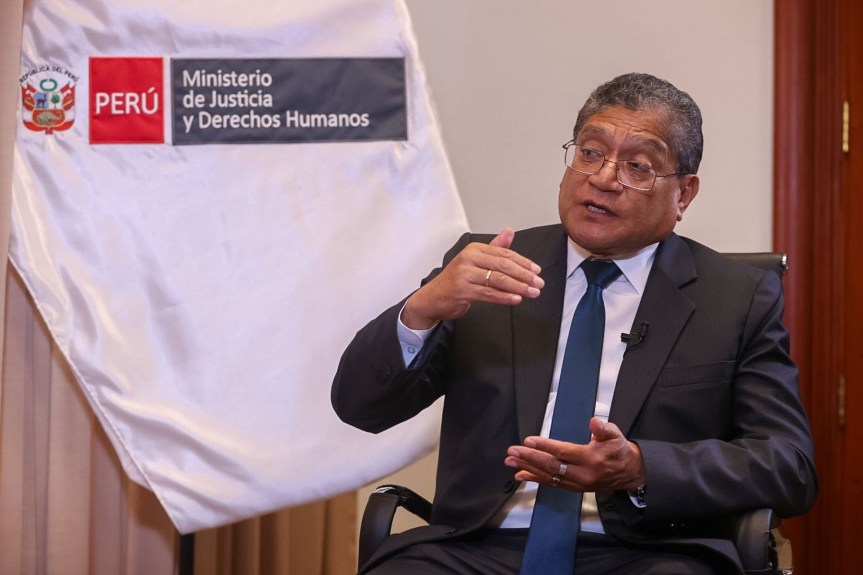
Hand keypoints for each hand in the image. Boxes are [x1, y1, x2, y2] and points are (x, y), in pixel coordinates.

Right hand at [401, 228, 544, 328]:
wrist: (433, 297)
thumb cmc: (455, 280)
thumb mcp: (474, 260)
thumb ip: (494, 247)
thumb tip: (509, 231)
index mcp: (474, 249)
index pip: (504, 253)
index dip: (523, 262)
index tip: (536, 270)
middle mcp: (469, 259)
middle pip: (503, 266)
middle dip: (524, 275)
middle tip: (538, 282)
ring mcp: (465, 275)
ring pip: (498, 280)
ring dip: (518, 287)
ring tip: (532, 292)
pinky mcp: (463, 290)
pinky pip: (489, 293)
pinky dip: (505, 297)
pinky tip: (516, 299)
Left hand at [504, 417, 644, 492]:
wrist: (629, 473)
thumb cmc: (619, 450)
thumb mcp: (616, 435)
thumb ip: (603, 428)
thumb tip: (594, 421)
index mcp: (590, 458)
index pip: (563, 452)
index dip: (545, 447)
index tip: (528, 441)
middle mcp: (581, 473)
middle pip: (551, 466)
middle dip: (529, 458)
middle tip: (512, 452)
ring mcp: (576, 483)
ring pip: (548, 476)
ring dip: (527, 469)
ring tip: (510, 462)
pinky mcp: (573, 488)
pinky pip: (551, 484)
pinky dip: (535, 479)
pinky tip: (521, 474)